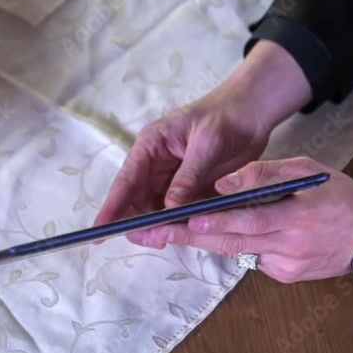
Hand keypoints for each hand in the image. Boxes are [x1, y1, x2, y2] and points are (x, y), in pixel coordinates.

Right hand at [94, 41, 312, 244]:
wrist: (253, 112)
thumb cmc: (225, 117)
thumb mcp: (206, 145)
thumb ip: (187, 177)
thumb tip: (168, 208)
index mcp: (151, 146)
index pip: (126, 180)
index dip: (112, 206)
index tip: (99, 230)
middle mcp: (156, 164)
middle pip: (136, 199)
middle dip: (138, 221)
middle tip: (151, 240)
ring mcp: (172, 177)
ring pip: (155, 208)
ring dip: (158, 225)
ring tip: (166, 240)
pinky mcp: (190, 187)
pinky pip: (178, 210)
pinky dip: (178, 222)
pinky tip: (185, 233)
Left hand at [143, 157, 352, 282]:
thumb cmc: (339, 195)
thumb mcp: (307, 170)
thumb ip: (264, 174)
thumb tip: (224, 183)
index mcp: (299, 217)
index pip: (248, 221)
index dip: (215, 222)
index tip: (185, 220)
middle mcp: (291, 246)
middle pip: (233, 242)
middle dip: (192, 236)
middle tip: (157, 231)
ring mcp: (288, 265)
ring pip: (238, 251)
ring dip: (204, 242)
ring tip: (168, 232)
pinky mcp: (287, 276)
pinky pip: (252, 257)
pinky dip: (235, 244)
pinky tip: (214, 234)